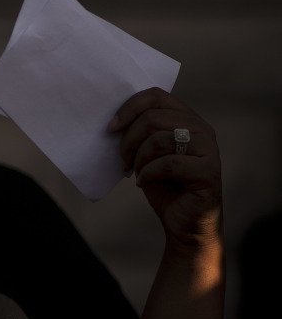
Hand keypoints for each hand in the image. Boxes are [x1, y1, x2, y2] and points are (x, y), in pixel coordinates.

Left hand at [109, 87, 222, 254]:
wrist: (184, 222)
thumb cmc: (164, 186)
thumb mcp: (147, 154)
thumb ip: (142, 133)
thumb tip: (114, 121)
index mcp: (187, 119)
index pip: (155, 96)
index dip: (129, 108)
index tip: (111, 128)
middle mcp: (201, 128)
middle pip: (152, 118)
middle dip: (129, 141)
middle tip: (123, 160)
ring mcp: (208, 149)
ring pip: (159, 140)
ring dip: (139, 159)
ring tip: (137, 172)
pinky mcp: (208, 171)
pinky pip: (168, 164)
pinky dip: (148, 174)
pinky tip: (143, 182)